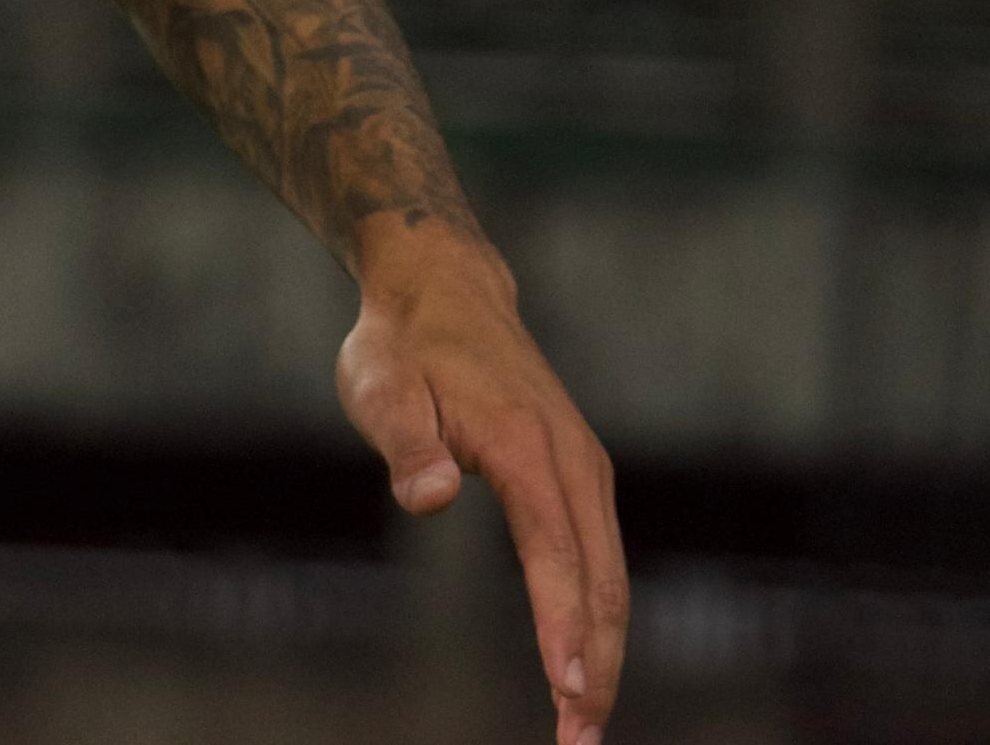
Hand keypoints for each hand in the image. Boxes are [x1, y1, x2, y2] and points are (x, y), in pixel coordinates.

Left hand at [336, 242, 625, 743]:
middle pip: (600, 578)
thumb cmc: (404, 344)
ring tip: (582, 721)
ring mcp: (584, 467)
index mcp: (527, 444)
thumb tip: (429, 497)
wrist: (444, 290)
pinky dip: (599, 615)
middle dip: (595, 664)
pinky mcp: (580, 476)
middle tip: (578, 738)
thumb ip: (404, 441)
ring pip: (609, 575)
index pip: (555, 550)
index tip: (568, 688)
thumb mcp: (380, 382)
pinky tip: (584, 663)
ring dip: (603, 650)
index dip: (564, 624)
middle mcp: (572, 459)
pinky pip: (599, 559)